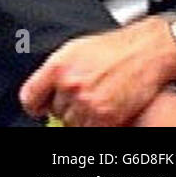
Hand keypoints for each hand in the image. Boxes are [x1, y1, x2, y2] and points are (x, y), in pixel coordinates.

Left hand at [19, 16, 175, 126]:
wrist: (145, 51)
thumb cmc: (113, 47)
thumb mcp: (74, 50)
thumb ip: (56, 70)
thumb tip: (44, 87)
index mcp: (57, 67)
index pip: (30, 97)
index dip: (34, 105)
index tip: (39, 108)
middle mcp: (70, 85)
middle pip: (56, 111)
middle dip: (66, 107)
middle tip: (81, 98)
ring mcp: (88, 102)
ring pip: (72, 123)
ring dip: (81, 117)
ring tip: (95, 102)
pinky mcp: (107, 116)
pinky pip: (91, 129)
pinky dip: (95, 124)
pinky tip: (103, 111)